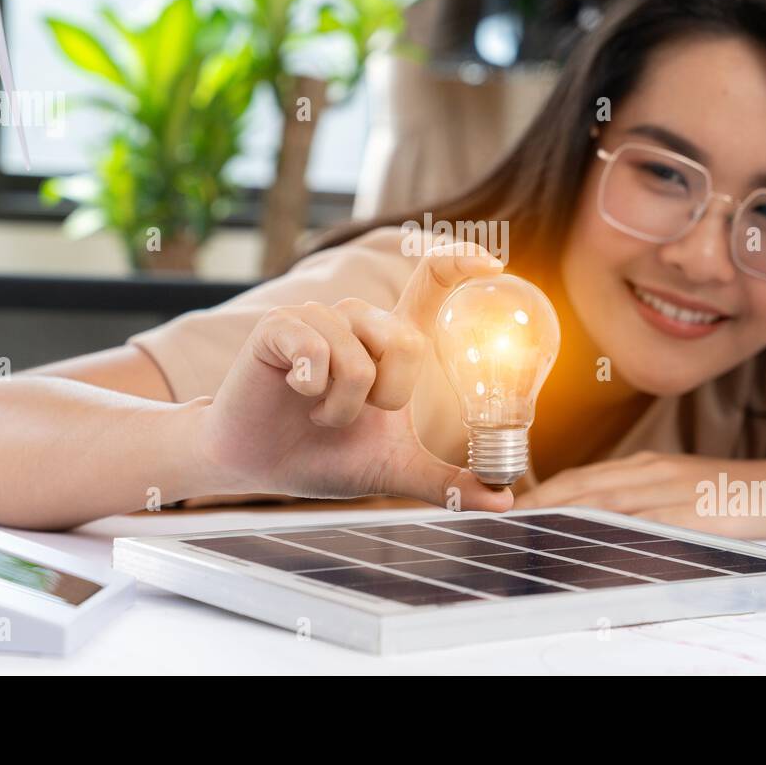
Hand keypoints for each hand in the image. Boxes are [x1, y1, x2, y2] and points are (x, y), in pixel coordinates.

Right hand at [198, 242, 511, 511]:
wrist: (260, 465)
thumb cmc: (326, 455)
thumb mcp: (394, 470)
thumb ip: (447, 483)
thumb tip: (504, 502)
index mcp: (391, 339)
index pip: (431, 285)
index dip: (460, 265)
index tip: (492, 264)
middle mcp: (359, 318)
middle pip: (406, 341)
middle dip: (387, 398)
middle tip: (357, 416)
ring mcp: (318, 317)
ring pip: (357, 360)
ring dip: (341, 408)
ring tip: (318, 413)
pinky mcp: (279, 326)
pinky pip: (314, 352)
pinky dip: (310, 389)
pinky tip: (293, 392)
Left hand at [515, 448, 765, 537]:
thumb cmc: (732, 495)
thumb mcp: (679, 491)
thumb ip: (638, 502)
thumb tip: (596, 524)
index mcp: (645, 467)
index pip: (579, 479)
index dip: (540, 494)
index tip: (508, 511)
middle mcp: (651, 473)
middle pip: (581, 490)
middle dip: (538, 507)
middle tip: (502, 525)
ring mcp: (672, 491)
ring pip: (605, 506)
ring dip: (563, 520)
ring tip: (529, 536)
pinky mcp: (695, 513)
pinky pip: (645, 527)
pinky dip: (613, 536)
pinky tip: (590, 549)